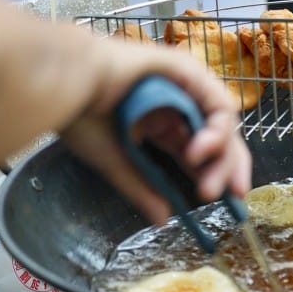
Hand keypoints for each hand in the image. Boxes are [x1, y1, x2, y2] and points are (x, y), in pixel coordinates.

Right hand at [59, 38, 251, 225]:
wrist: (61, 84)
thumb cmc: (77, 113)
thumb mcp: (115, 160)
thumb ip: (143, 189)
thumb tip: (162, 221)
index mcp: (162, 121)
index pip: (201, 149)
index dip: (216, 172)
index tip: (227, 201)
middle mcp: (178, 102)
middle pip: (220, 137)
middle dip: (227, 168)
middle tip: (231, 198)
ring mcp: (185, 85)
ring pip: (223, 123)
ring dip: (222, 157)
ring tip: (206, 187)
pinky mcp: (187, 70)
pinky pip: (217, 102)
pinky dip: (216, 130)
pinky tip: (199, 152)